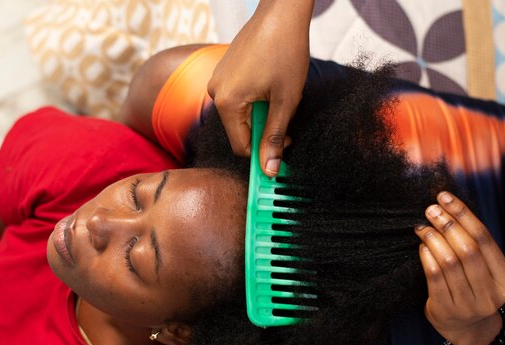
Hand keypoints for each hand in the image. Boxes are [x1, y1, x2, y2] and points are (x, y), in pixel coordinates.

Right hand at [207, 0, 312, 175]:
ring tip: (281, 98)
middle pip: (240, 131)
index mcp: (226, 102)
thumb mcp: (286, 100)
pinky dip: (255, 102)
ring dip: (262, 116)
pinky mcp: (224, 72)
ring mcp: (218, 80)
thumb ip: (276, 137)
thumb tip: (270, 169)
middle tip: (289, 126)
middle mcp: (215, 92)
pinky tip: (271, 87)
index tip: (281, 159)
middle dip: (264, 132)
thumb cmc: (285, 51)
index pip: (241, 146)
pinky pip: (238, 99)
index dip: (262, 155)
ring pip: (240, 115)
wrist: (281, 13)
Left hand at [414, 192, 504, 344]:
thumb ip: (473, 243)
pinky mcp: (445, 310)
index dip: (463, 214)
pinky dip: (426, 256)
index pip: (484, 238)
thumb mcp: (484, 269)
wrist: (465, 327)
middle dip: (446, 224)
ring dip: (432, 238)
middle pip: (467, 249)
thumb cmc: (473, 287)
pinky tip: (422, 246)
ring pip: (448, 261)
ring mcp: (468, 305)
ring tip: (423, 226)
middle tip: (430, 210)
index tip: (444, 197)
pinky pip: (433, 276)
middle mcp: (490, 294)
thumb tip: (448, 205)